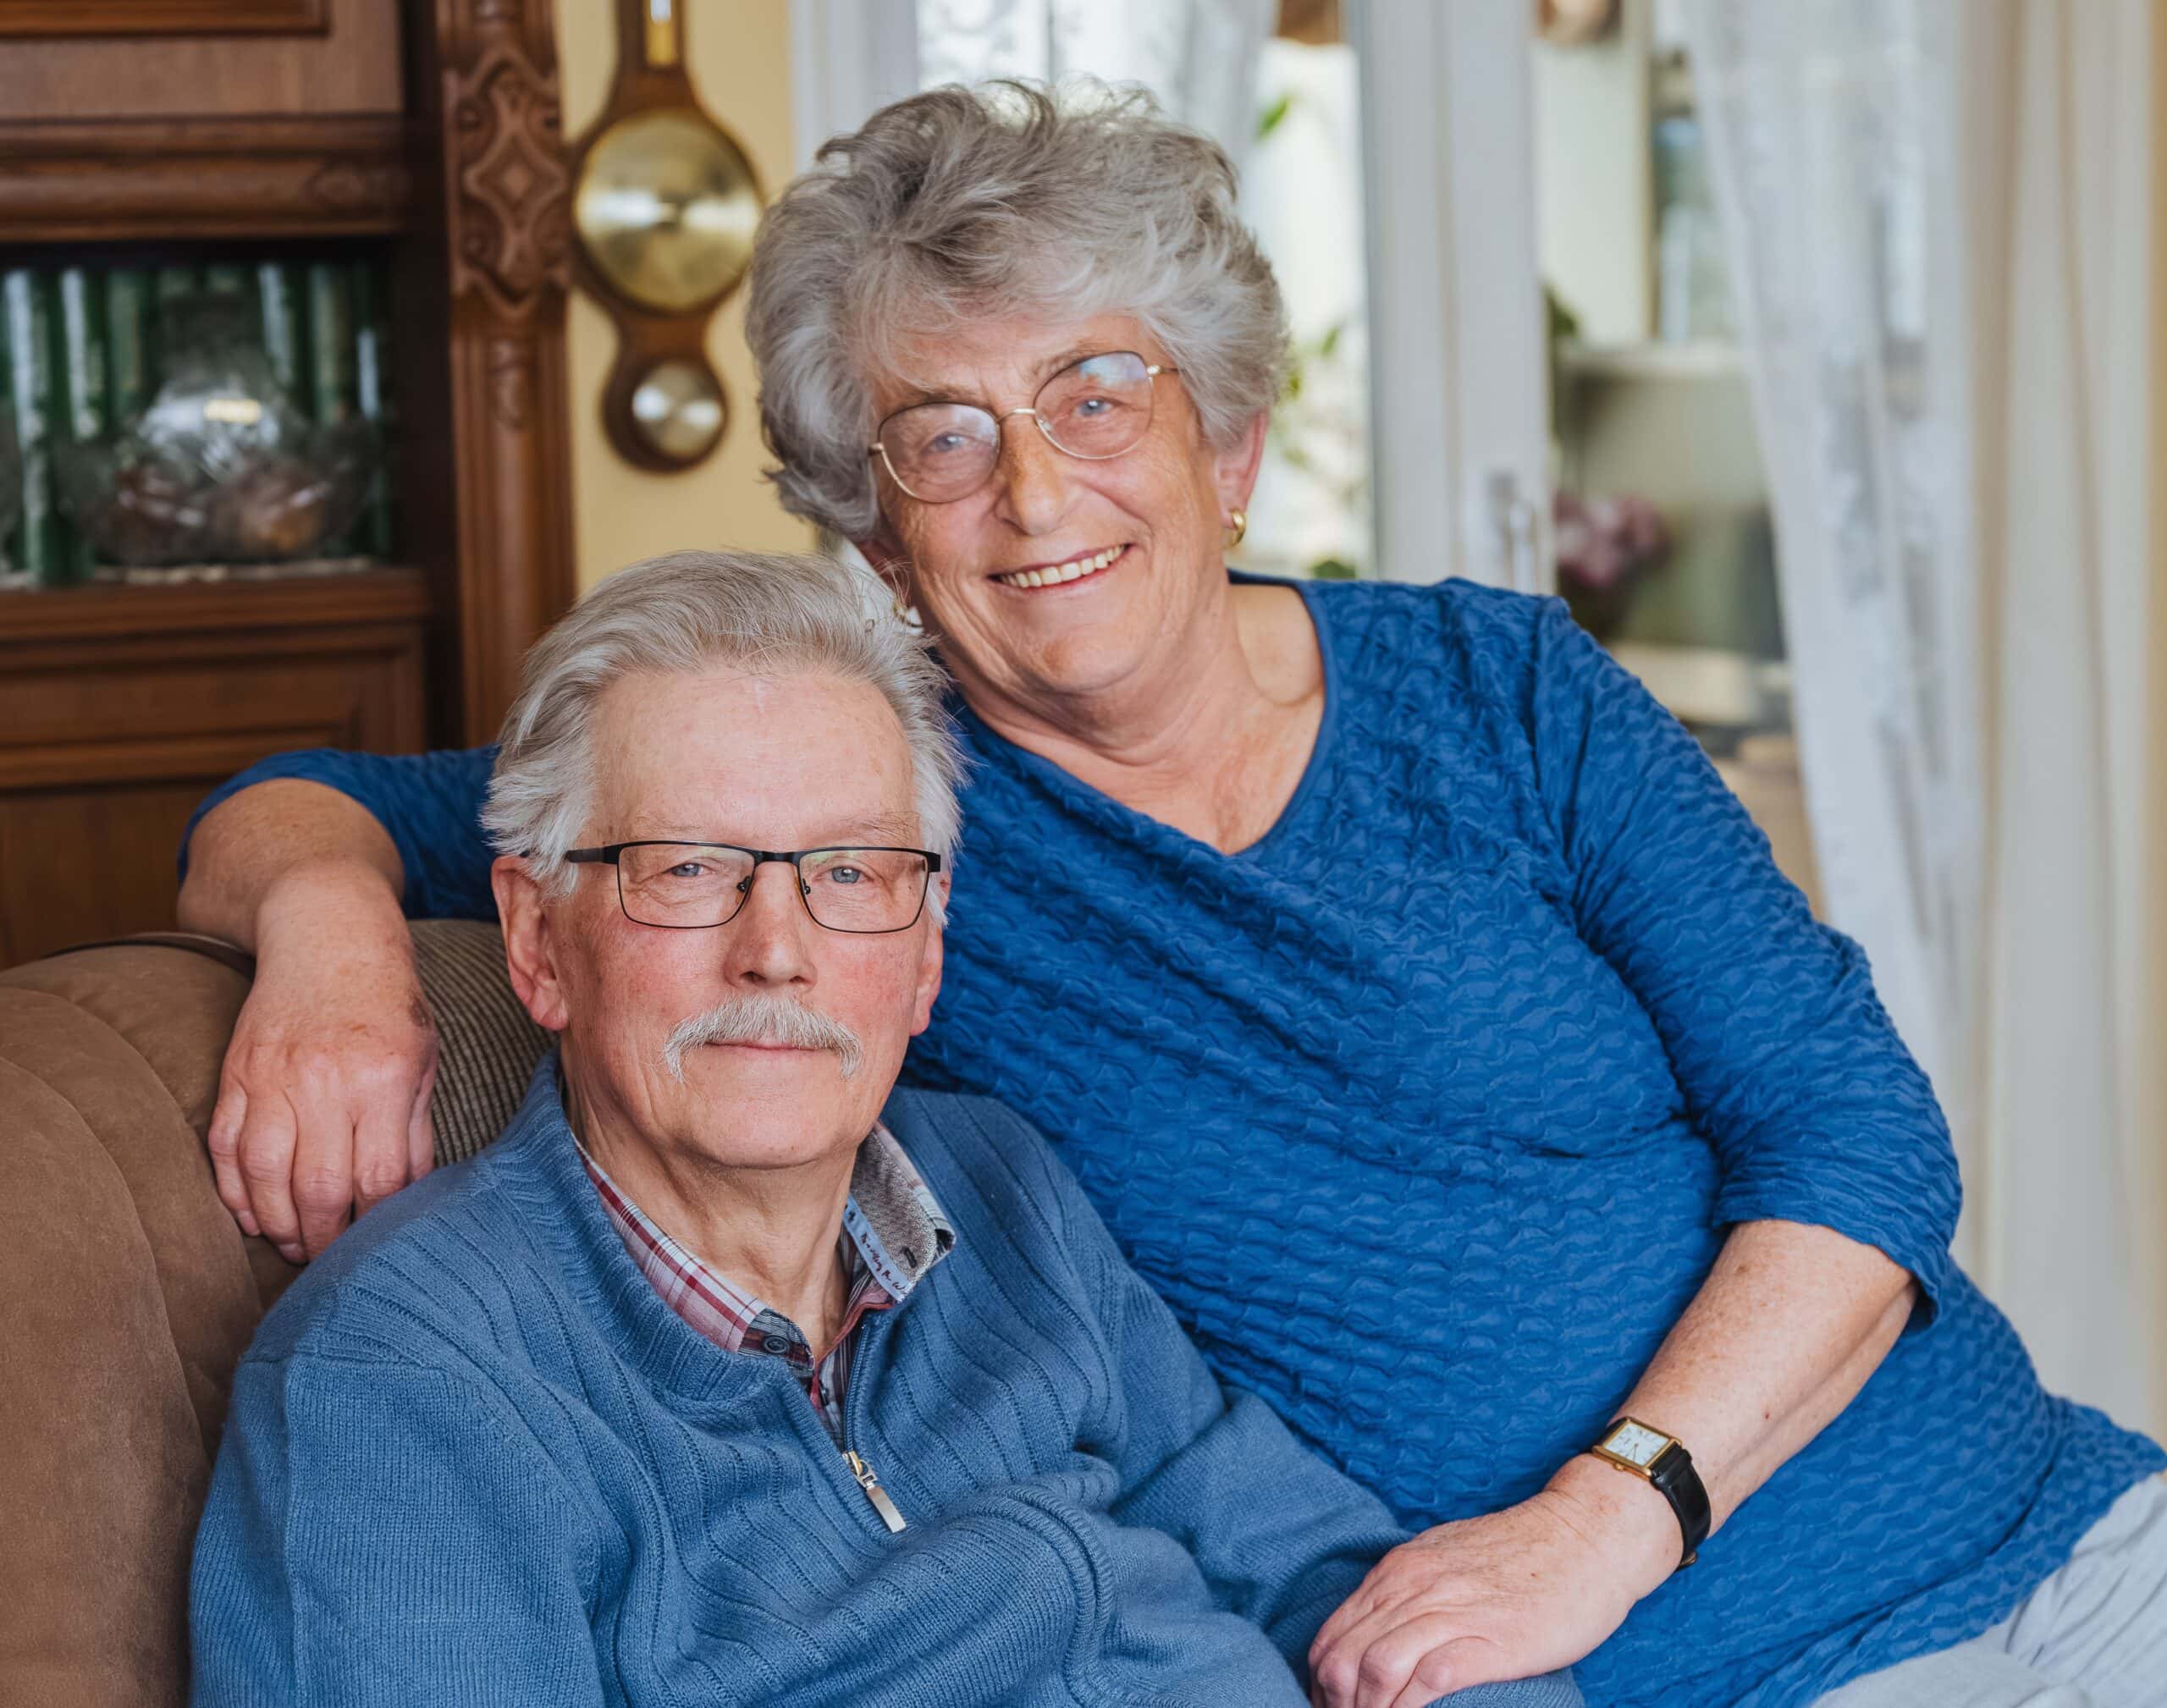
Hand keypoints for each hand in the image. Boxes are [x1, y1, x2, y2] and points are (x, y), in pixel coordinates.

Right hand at [205, 866, 438, 1262]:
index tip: (380, 1243)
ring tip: (295, 1245)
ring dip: (278, 1223)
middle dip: (326, 1236)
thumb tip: (409, 1198)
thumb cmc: (387, 1002)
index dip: (377, 1222)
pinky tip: (252, 1216)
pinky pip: (225, 1147)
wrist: (327, 935)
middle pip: (319, 1186)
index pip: (379, 1177)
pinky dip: (234, 1190)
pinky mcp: (236, 1073)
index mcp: (383, 1077)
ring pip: (265, 1174)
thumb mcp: (423, 1058)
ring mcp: (272, 1077)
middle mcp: (325, 1080)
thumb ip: (415, 1130)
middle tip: (332, 1260)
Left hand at [1308, 1457, 1679, 1707]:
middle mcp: (1414, 1587)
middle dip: (1337, 1704)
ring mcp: (1452, 1611)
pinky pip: (1429, 1681)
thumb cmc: (1520, 1555)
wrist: (1585, 1537)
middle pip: (1343, 1657)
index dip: (1321, 1683)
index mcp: (1398, 1570)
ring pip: (1375, 1670)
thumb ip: (1409, 1589)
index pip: (1332, 1635)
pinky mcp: (1491, 1640)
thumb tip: (1376, 1633)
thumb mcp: (1445, 1558)